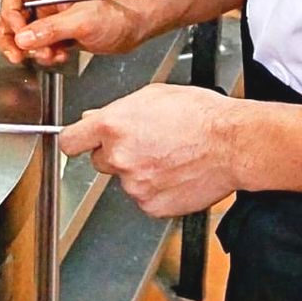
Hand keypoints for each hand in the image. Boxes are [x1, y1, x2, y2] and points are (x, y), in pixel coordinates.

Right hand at [0, 0, 155, 66]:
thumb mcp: (84, 20)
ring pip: (22, 33)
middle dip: (13, 37)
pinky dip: (42, 55)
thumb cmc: (117, 15)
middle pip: (12, 14)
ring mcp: (50, 17)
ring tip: (47, 56)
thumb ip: (52, 29)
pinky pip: (37, 44)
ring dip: (29, 49)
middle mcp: (46, 0)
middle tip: (18, 54)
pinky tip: (58, 57)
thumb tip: (23, 37)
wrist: (134, 29)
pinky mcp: (56, 33)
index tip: (19, 34)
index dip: (11, 14)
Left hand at [58, 84, 248, 217]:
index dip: (75, 141)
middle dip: (115, 154)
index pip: (70, 141)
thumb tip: (94, 118)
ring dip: (139, 171)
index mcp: (113, 126)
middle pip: (100, 161)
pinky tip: (174, 173)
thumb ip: (117, 110)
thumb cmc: (199, 115)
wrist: (231, 143)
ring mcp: (134, 184)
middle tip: (144, 144)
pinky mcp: (152, 205)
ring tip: (167, 156)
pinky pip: (144, 198)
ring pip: (125, 179)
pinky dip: (155, 189)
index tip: (79, 143)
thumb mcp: (152, 96)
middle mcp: (119, 156)